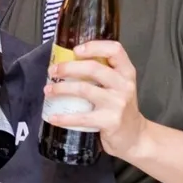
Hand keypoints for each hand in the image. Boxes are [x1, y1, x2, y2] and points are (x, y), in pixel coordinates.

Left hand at [45, 41, 149, 160]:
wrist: (135, 136)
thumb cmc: (121, 108)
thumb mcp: (120, 86)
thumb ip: (104, 73)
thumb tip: (70, 61)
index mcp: (126, 72)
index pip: (115, 50)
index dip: (94, 46)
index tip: (75, 50)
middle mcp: (124, 85)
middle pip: (93, 68)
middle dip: (68, 67)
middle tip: (53, 70)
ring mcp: (117, 103)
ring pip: (84, 89)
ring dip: (61, 88)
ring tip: (48, 90)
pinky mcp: (110, 121)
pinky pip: (81, 117)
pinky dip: (64, 118)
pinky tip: (52, 117)